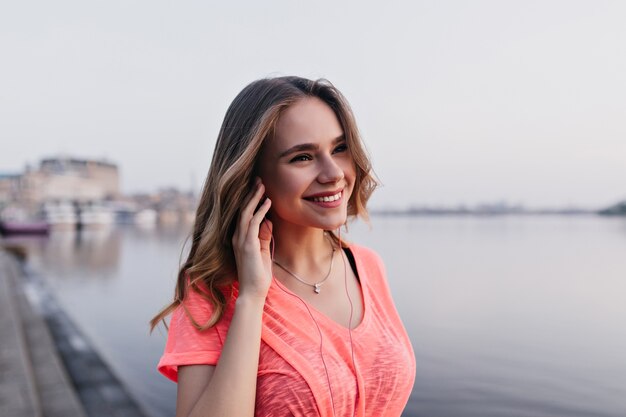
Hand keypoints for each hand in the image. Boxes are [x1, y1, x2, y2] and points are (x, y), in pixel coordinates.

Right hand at [231, 178, 272, 300]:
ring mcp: (241, 240)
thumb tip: (267, 220)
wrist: (253, 292)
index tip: (258, 187)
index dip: (250, 200)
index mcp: (240, 238)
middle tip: (258, 179)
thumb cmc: (258, 274)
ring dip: (254, 198)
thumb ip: (264, 236)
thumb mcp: (263, 251)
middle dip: (250, 193)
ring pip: (246, 213)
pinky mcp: (248, 245)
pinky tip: (267, 202)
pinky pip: (253, 223)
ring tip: (262, 185)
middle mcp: (237, 237)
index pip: (243, 214)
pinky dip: (260, 211)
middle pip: (242, 209)